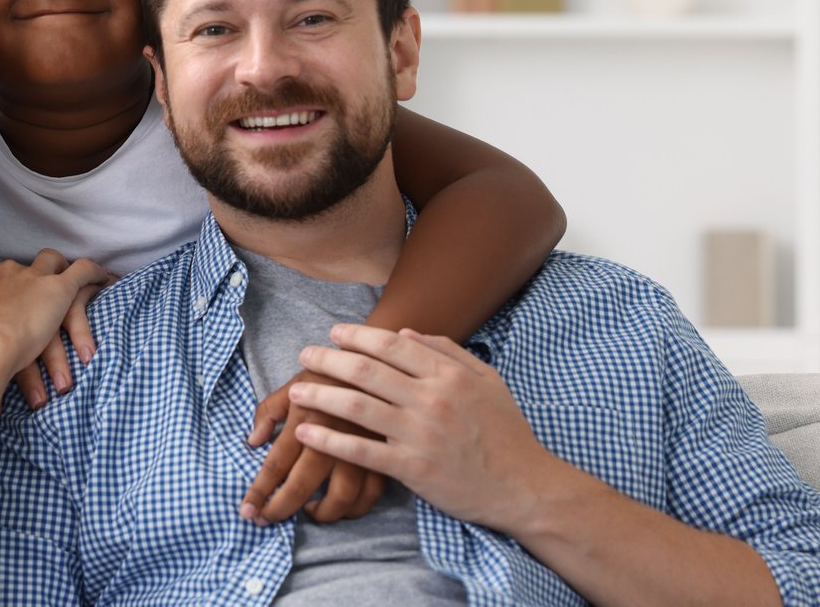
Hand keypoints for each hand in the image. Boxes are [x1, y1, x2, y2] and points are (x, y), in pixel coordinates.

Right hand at [0, 249, 110, 382]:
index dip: (9, 287)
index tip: (13, 301)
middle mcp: (7, 270)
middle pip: (28, 266)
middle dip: (39, 275)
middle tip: (47, 289)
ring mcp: (33, 276)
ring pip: (55, 263)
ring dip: (67, 274)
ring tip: (84, 284)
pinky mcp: (59, 287)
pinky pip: (82, 270)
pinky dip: (94, 273)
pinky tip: (106, 278)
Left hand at [240, 369, 385, 524]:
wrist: (377, 359)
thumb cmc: (328, 373)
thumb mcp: (292, 383)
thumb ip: (268, 412)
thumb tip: (252, 441)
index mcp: (304, 419)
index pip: (275, 464)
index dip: (259, 491)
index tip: (246, 511)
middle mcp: (330, 437)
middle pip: (302, 486)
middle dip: (280, 509)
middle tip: (265, 521)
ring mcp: (359, 449)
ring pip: (340, 499)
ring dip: (321, 514)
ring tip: (308, 512)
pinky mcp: (382, 454)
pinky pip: (371, 495)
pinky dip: (355, 508)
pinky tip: (341, 507)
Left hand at [287, 325, 553, 528]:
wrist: (524, 487)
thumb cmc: (505, 432)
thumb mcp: (487, 381)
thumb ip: (448, 351)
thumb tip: (405, 333)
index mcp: (449, 375)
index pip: (392, 346)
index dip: (358, 336)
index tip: (334, 333)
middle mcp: (432, 399)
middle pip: (367, 370)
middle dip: (329, 359)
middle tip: (305, 355)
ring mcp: (420, 434)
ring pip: (356, 406)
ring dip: (320, 394)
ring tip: (295, 390)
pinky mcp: (412, 468)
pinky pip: (360, 450)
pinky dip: (328, 439)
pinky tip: (305, 431)